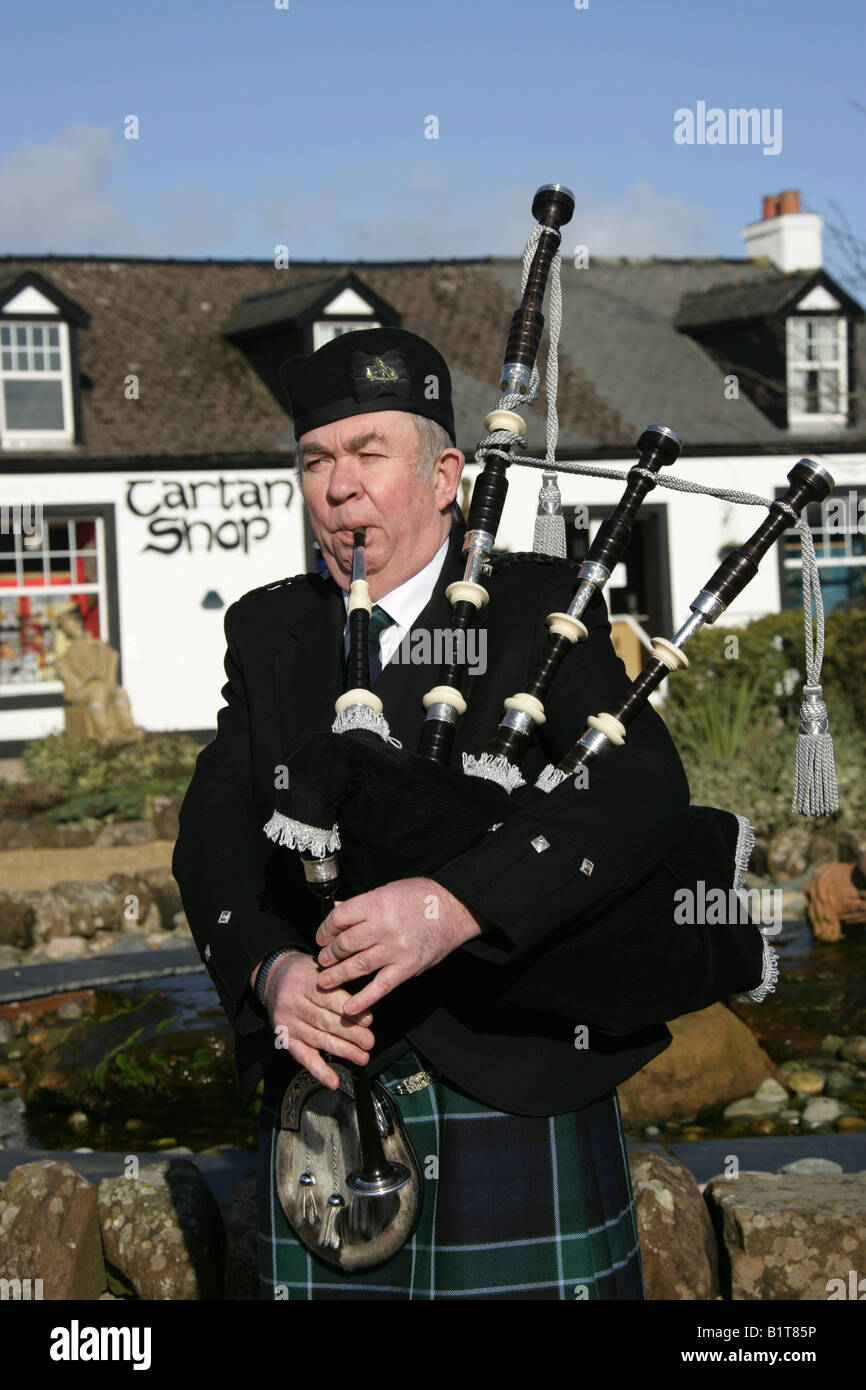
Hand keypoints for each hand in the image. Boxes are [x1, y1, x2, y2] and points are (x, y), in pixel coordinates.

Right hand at [261, 952, 374, 1089]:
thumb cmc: (304, 973)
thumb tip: (365, 1000)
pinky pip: (303, 1057)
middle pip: (325, 1021)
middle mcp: (293, 1004)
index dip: (350, 1011)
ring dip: (342, 1051)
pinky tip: (333, 1081)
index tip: (369, 1020)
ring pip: (318, 1040)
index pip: (329, 999)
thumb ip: (337, 981)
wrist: (272, 978)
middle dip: (351, 1034)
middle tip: (369, 1042)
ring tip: (362, 1057)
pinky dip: (319, 1071)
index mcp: (304, 982)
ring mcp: (288, 1023)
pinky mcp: (285, 1039)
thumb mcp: (319, 967)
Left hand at [315, 877, 484, 1013]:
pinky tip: (350, 1008)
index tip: (322, 937)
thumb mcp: (388, 891)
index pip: (339, 918)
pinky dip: (363, 999)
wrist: (454, 908)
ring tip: (326, 980)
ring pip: (357, 966)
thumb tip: (339, 918)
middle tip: (323, 960)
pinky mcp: (407, 967)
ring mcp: (395, 949)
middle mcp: (383, 927)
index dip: (325, 929)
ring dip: (337, 975)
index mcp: (376, 904)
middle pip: (345, 943)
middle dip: (329, 954)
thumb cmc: (421, 897)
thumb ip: (364, 907)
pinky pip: (381, 986)